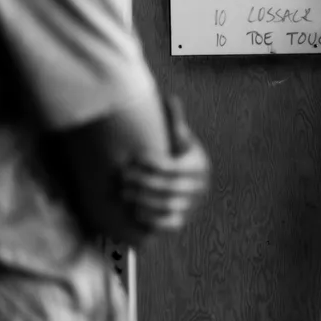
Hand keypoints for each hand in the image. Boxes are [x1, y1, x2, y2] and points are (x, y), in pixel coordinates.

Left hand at [120, 95, 210, 234]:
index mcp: (198, 164)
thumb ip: (174, 121)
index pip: (174, 167)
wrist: (188, 183)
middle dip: (142, 183)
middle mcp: (199, 187)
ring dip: (142, 200)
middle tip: (121, 177)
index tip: (134, 158)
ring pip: (168, 205)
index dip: (153, 164)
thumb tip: (170, 97)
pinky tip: (134, 211)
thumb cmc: (177, 155)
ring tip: (123, 193)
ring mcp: (192, 205)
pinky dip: (151, 218)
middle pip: (169, 187)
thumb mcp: (179, 138)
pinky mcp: (183, 220)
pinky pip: (169, 223)